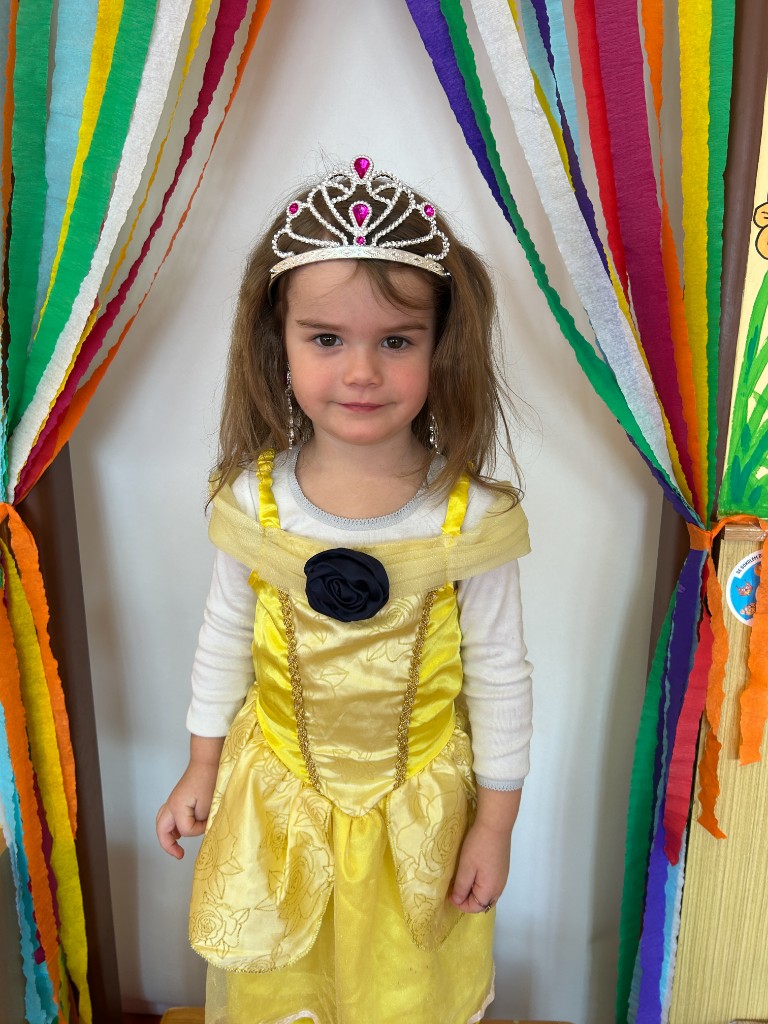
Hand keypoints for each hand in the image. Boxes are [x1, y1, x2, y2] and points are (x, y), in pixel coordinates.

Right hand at [156, 735, 224, 859]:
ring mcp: (172, 801)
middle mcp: (170, 805)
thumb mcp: (208, 806)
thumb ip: (200, 823)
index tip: (208, 821)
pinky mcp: (177, 799)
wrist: (207, 761)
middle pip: (161, 830)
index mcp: (176, 807)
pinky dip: (171, 826)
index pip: (184, 830)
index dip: (198, 829)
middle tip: (179, 855)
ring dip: (167, 836)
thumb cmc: (209, 780)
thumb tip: (197, 830)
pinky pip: (168, 816)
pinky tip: (179, 832)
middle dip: (168, 845)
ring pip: (161, 823)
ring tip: (176, 846)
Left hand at [450, 820, 510, 912]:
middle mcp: (499, 887)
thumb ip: (461, 887)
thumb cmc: (478, 846)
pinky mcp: (502, 868)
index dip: (460, 904)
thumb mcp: (466, 867)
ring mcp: (503, 877)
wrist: (495, 825)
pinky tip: (473, 872)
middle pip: (483, 903)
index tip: (449, 894)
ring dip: (474, 892)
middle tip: (454, 889)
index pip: (475, 908)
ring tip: (461, 881)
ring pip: (487, 893)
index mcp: (490, 890)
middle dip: (467, 900)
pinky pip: (491, 884)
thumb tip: (458, 901)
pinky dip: (481, 884)